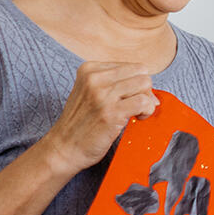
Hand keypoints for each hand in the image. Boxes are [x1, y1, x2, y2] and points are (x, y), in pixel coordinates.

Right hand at [40, 62, 159, 174]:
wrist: (64, 148)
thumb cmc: (81, 124)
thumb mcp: (90, 93)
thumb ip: (114, 84)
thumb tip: (149, 87)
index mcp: (89, 69)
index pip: (131, 66)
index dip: (137, 83)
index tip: (130, 98)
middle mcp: (95, 78)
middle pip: (141, 72)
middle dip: (144, 90)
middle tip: (136, 106)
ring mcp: (103, 94)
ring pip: (145, 84)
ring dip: (147, 101)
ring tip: (135, 113)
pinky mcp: (111, 112)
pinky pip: (144, 102)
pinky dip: (147, 111)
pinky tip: (137, 119)